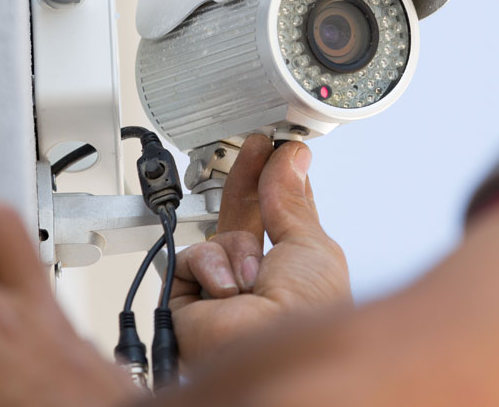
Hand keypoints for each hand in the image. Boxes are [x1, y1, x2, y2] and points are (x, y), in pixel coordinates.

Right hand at [169, 135, 350, 366]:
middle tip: (257, 147)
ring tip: (252, 281)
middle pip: (245, 219)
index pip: (281, 216)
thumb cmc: (306, 315)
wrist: (270, 350)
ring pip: (218, 237)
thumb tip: (291, 159)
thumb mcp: (311, 245)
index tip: (278, 149)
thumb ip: (292, 199)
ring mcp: (223, 293)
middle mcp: (260, 283)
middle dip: (250, 183)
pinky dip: (209, 268)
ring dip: (237, 251)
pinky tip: (226, 292)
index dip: (278, 181)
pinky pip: (190, 256)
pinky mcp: (187, 302)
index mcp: (296, 272)